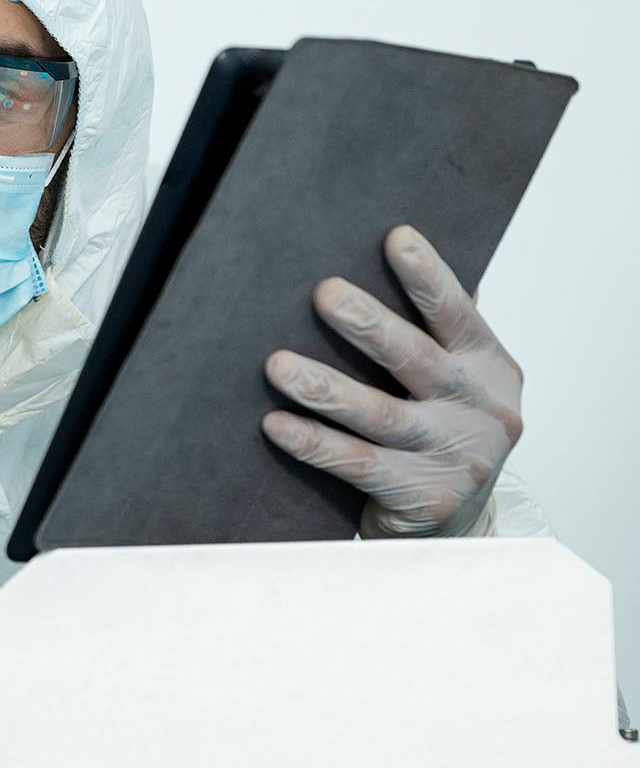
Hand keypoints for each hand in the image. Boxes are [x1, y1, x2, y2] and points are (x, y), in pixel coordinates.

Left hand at [261, 225, 523, 537]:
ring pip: (381, 415)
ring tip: (278, 365)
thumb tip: (379, 262)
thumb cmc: (440, 438)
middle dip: (369, 325)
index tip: (395, 237)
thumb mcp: (454, 385)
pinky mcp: (425, 498)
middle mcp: (482, 409)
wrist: (455, 529)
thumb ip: (432, 337)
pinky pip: (357, 464)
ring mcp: (457, 456)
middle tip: (324, 293)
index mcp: (491, 368)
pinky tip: (276, 423)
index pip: (459, 314)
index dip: (428, 277)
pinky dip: (314, 443)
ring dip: (326, 387)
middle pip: (416, 360)